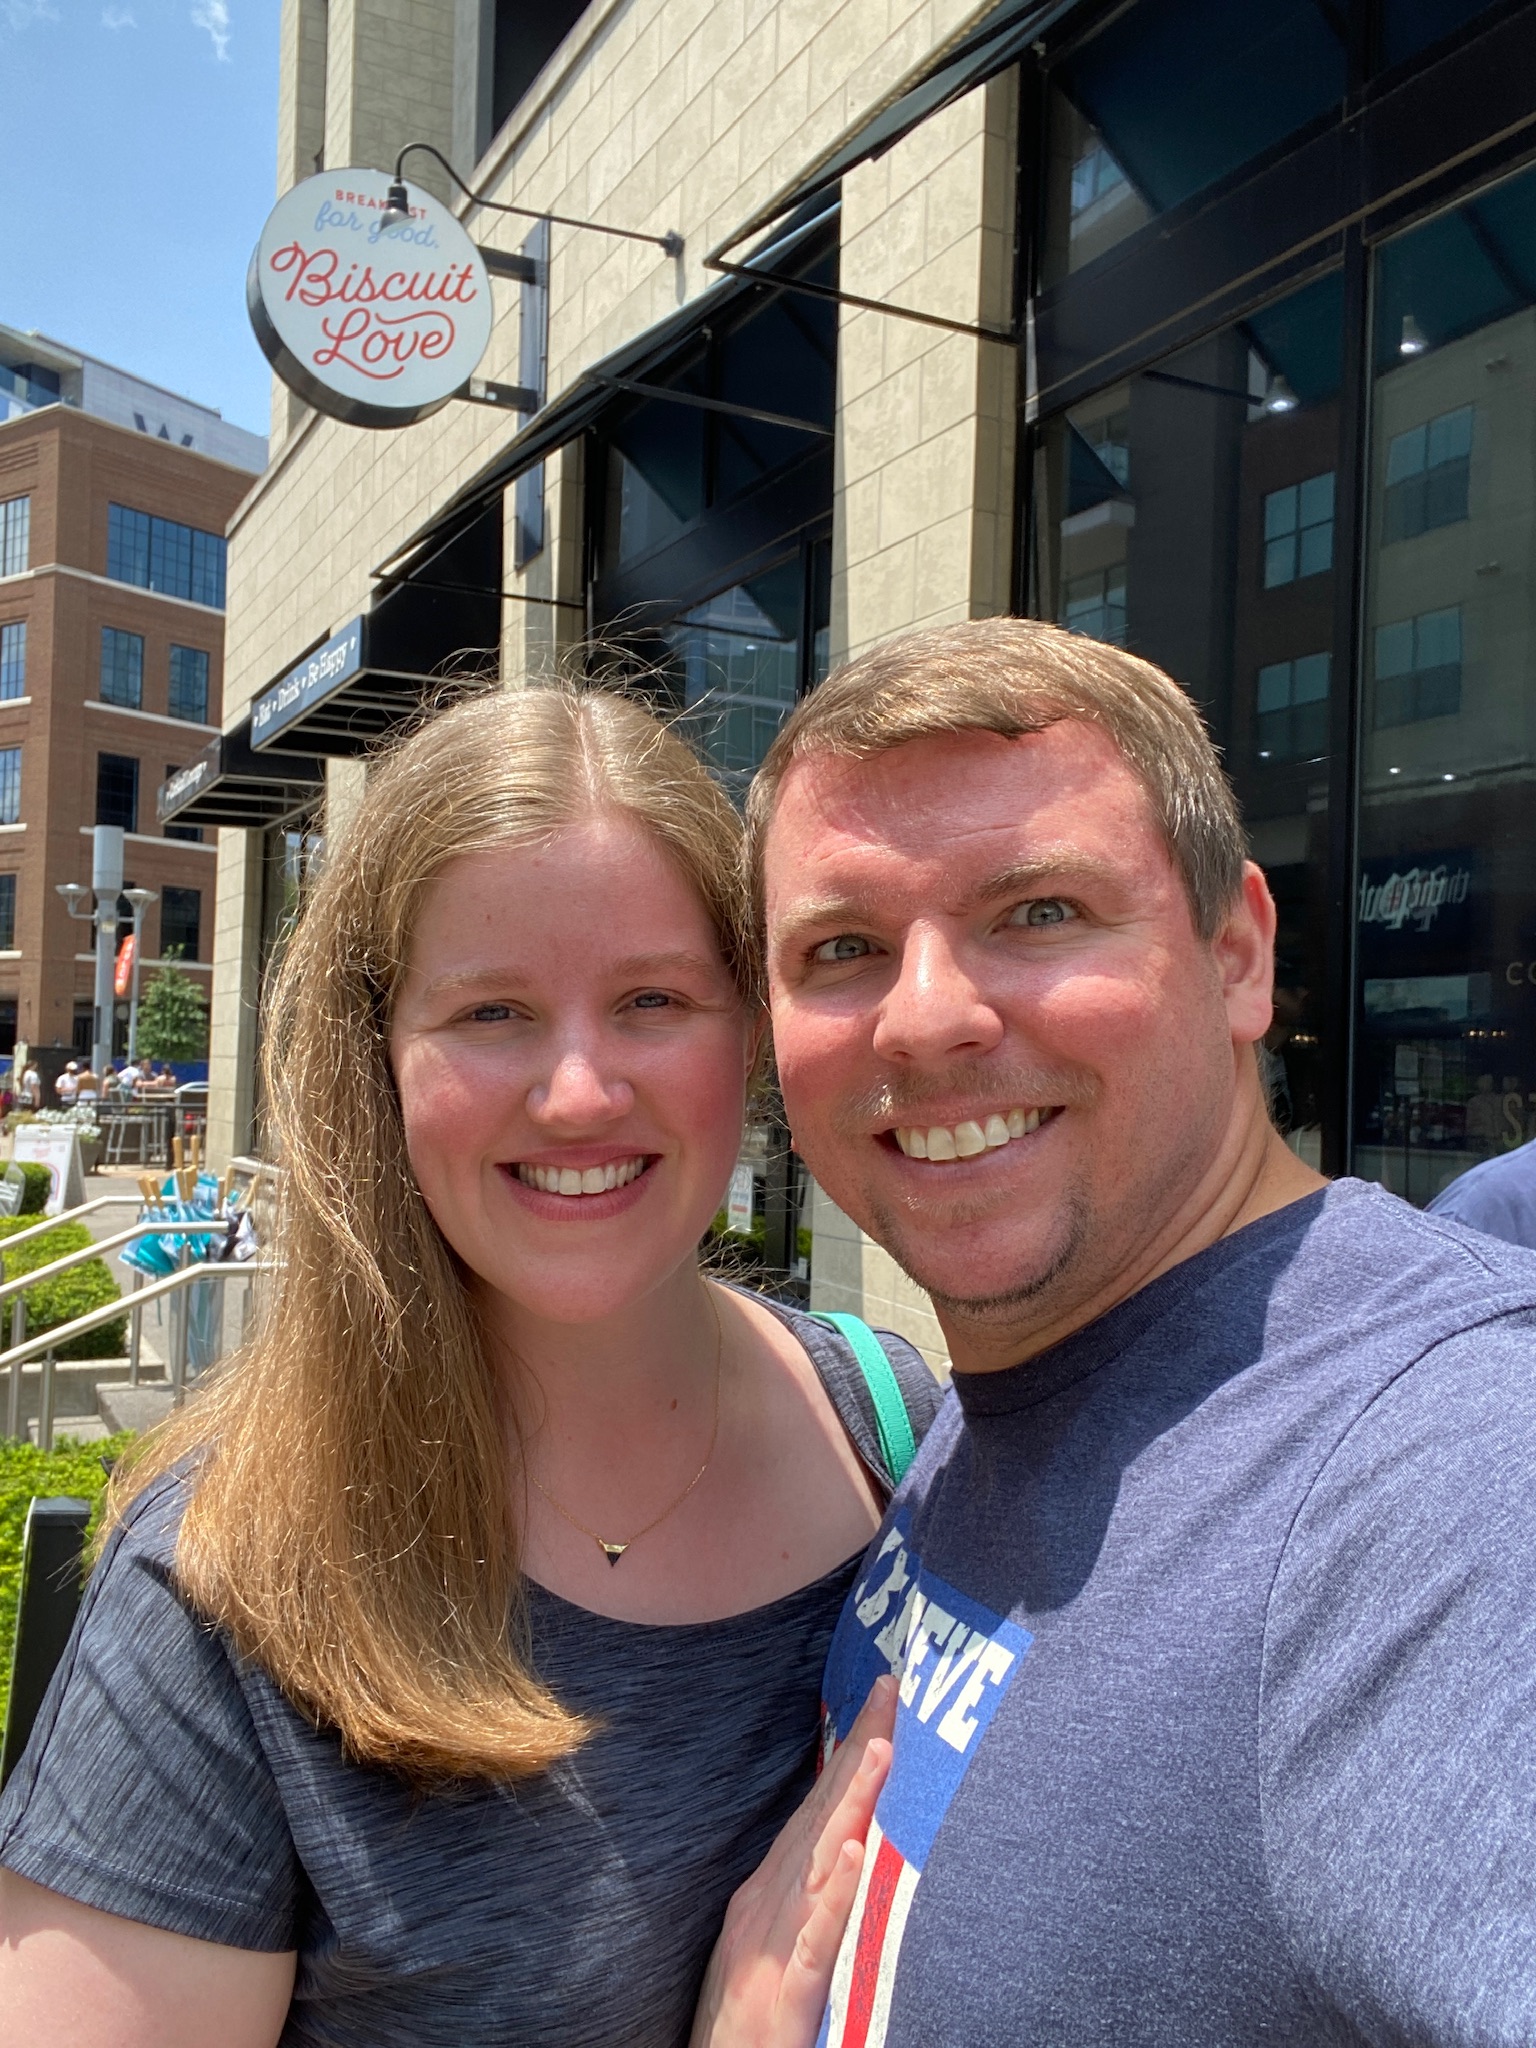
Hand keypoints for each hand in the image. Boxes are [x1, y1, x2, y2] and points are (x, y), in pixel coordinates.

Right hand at [690, 1675, 895, 2047]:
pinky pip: (816, 1937)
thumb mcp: (772, 1939)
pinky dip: (834, 1893)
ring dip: (851, 1803)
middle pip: (824, 1814)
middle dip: (859, 1750)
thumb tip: (840, 1838)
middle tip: (892, 1691)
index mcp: (772, 1888)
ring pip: (822, 1860)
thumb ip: (803, 1890)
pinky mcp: (786, 1989)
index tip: (883, 1700)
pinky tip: (855, 1853)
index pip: (820, 1805)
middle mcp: (771, 1901)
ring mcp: (776, 1942)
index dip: (852, 1751)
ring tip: (880, 1750)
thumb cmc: (745, 2019)